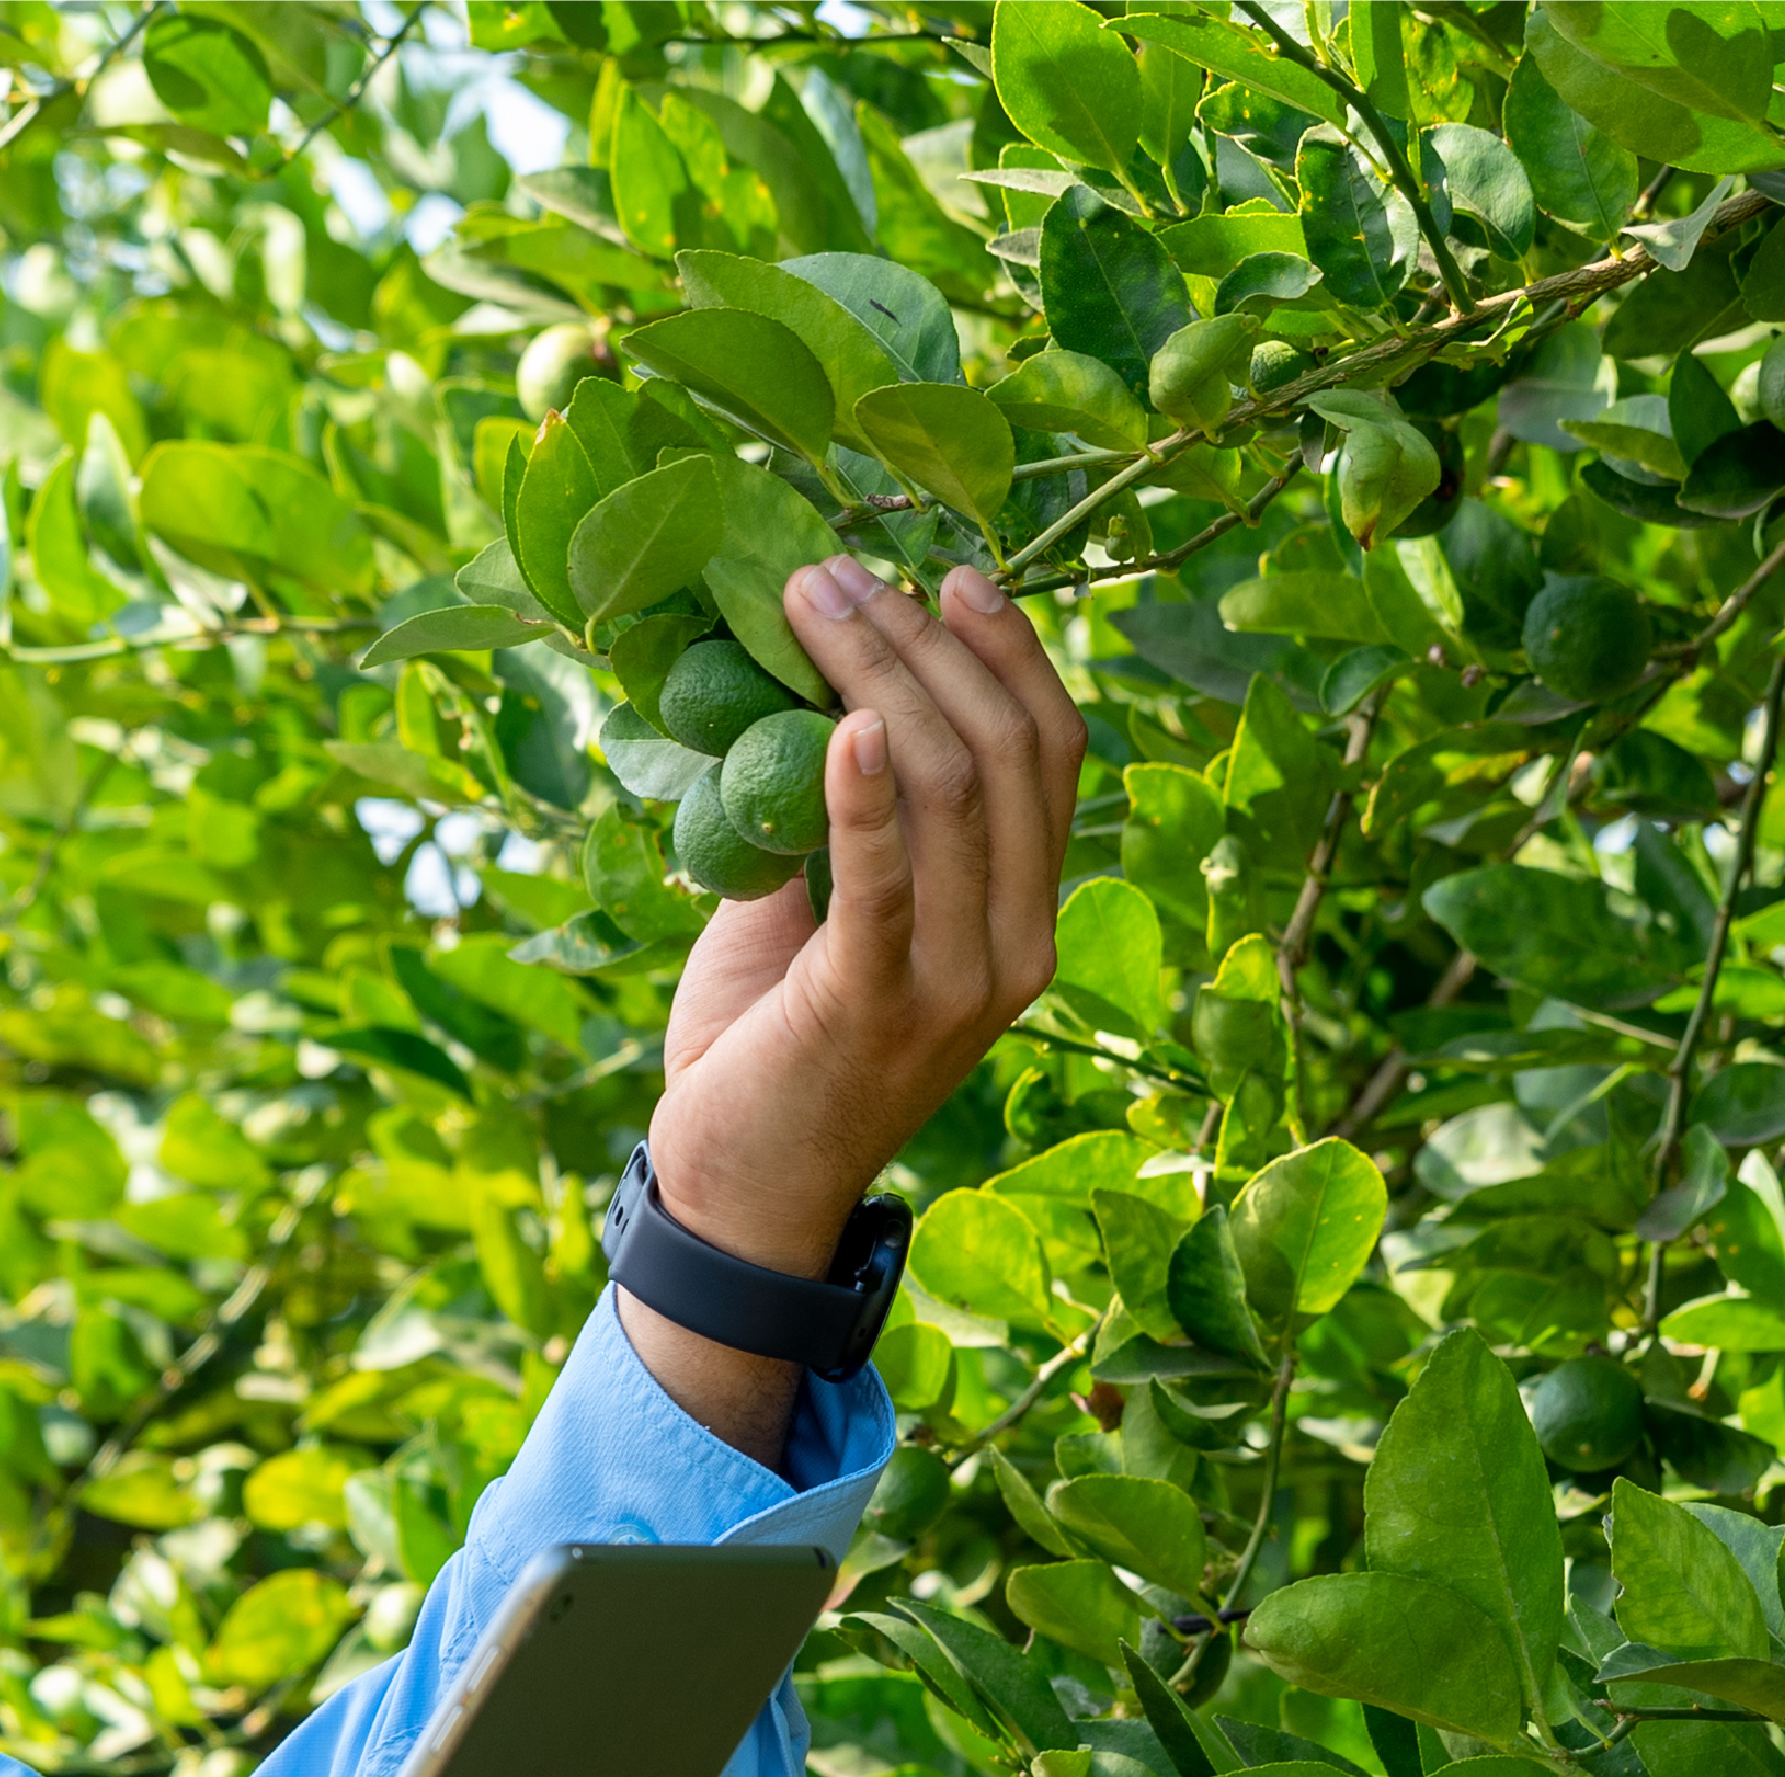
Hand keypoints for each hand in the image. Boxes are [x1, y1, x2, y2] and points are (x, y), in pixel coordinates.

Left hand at [621, 560, 1079, 1460]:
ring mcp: (956, 986)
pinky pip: (885, 881)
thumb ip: (835, 824)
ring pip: (950, 793)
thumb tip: (802, 696)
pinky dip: (864, 793)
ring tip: (812, 603)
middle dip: (926, 643)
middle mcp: (1015, 950)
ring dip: (880, 679)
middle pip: (1004, 755)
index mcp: (1021, 920)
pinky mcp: (874, 1008)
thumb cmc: (768, 1052)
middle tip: (837, 571)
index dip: (1011, 655)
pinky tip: (843, 721)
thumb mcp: (817, 916)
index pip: (1049, 757)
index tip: (947, 575)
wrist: (734, 1198)